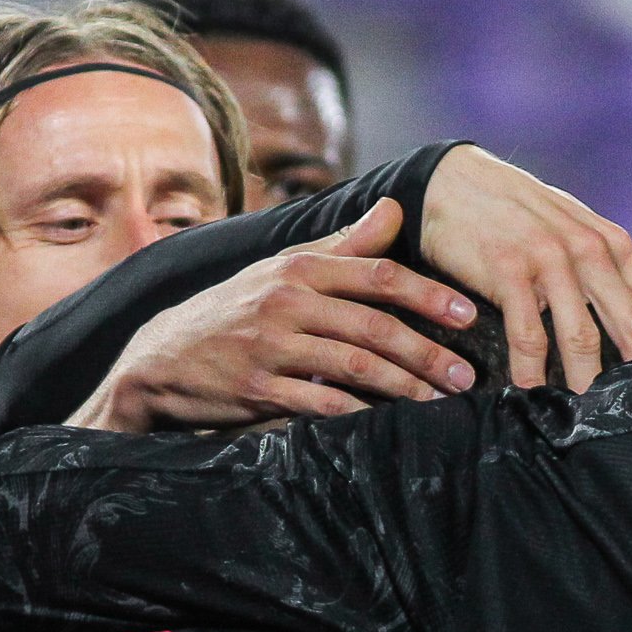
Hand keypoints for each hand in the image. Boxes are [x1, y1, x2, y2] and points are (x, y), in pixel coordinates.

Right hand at [72, 200, 479, 431]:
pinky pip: (320, 403)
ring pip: (354, 367)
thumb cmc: (237, 310)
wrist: (162, 359)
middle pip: (374, 326)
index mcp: (300, 267)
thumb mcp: (285, 269)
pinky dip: (360, 414)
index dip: (428, 295)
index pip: (378, 276)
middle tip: (467, 375)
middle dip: (427, 353)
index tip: (468, 315)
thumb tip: (395, 208)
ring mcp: (270, 346)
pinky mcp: (258, 389)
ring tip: (442, 403)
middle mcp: (286, 301)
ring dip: (405, 387)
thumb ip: (346, 244)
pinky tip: (390, 423)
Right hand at [419, 146, 631, 387]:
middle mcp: (590, 252)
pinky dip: (531, 372)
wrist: (454, 183)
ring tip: (595, 421)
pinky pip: (528, 335)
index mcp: (613, 245)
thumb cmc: (516, 214)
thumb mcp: (573, 231)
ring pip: (582, 337)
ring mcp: (550, 261)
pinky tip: (533, 396)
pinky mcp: (510, 271)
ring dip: (589, 383)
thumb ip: (605, 269)